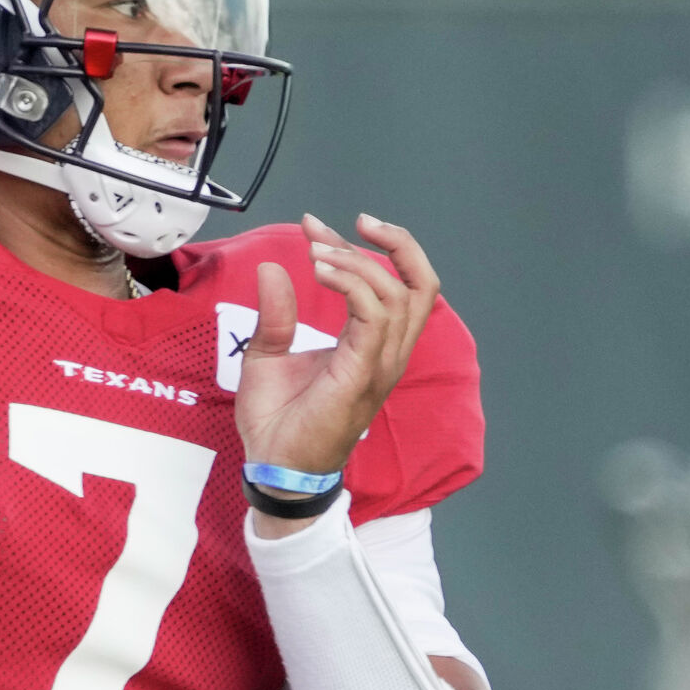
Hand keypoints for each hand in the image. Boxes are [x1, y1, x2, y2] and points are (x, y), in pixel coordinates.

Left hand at [234, 212, 440, 482]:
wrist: (272, 466)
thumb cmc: (277, 420)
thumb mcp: (268, 353)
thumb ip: (277, 312)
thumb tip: (272, 268)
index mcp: (374, 346)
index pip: (398, 285)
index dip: (368, 249)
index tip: (319, 228)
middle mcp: (387, 353)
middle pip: (422, 284)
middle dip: (394, 243)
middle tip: (348, 223)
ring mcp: (379, 365)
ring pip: (401, 295)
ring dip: (359, 262)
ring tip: (318, 253)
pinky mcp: (362, 374)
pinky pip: (375, 317)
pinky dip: (351, 285)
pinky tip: (319, 273)